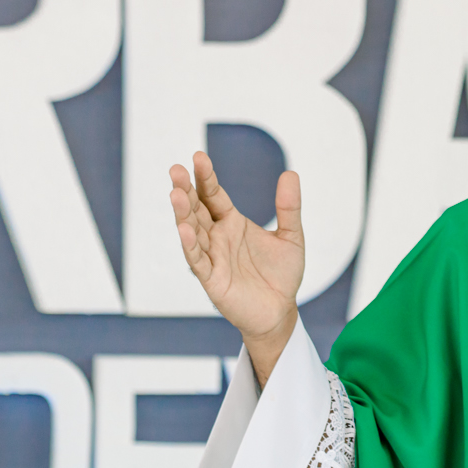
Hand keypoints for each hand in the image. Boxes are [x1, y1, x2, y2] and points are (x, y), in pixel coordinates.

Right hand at [169, 152, 303, 385]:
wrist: (280, 310)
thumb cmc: (281, 274)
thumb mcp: (291, 236)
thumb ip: (289, 208)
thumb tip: (290, 173)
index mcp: (232, 222)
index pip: (214, 195)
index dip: (205, 177)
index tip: (198, 157)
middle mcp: (217, 237)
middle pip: (197, 209)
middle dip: (186, 190)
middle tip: (175, 170)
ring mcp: (212, 257)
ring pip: (192, 232)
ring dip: (183, 214)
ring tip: (175, 194)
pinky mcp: (212, 279)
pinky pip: (198, 261)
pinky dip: (190, 245)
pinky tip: (184, 229)